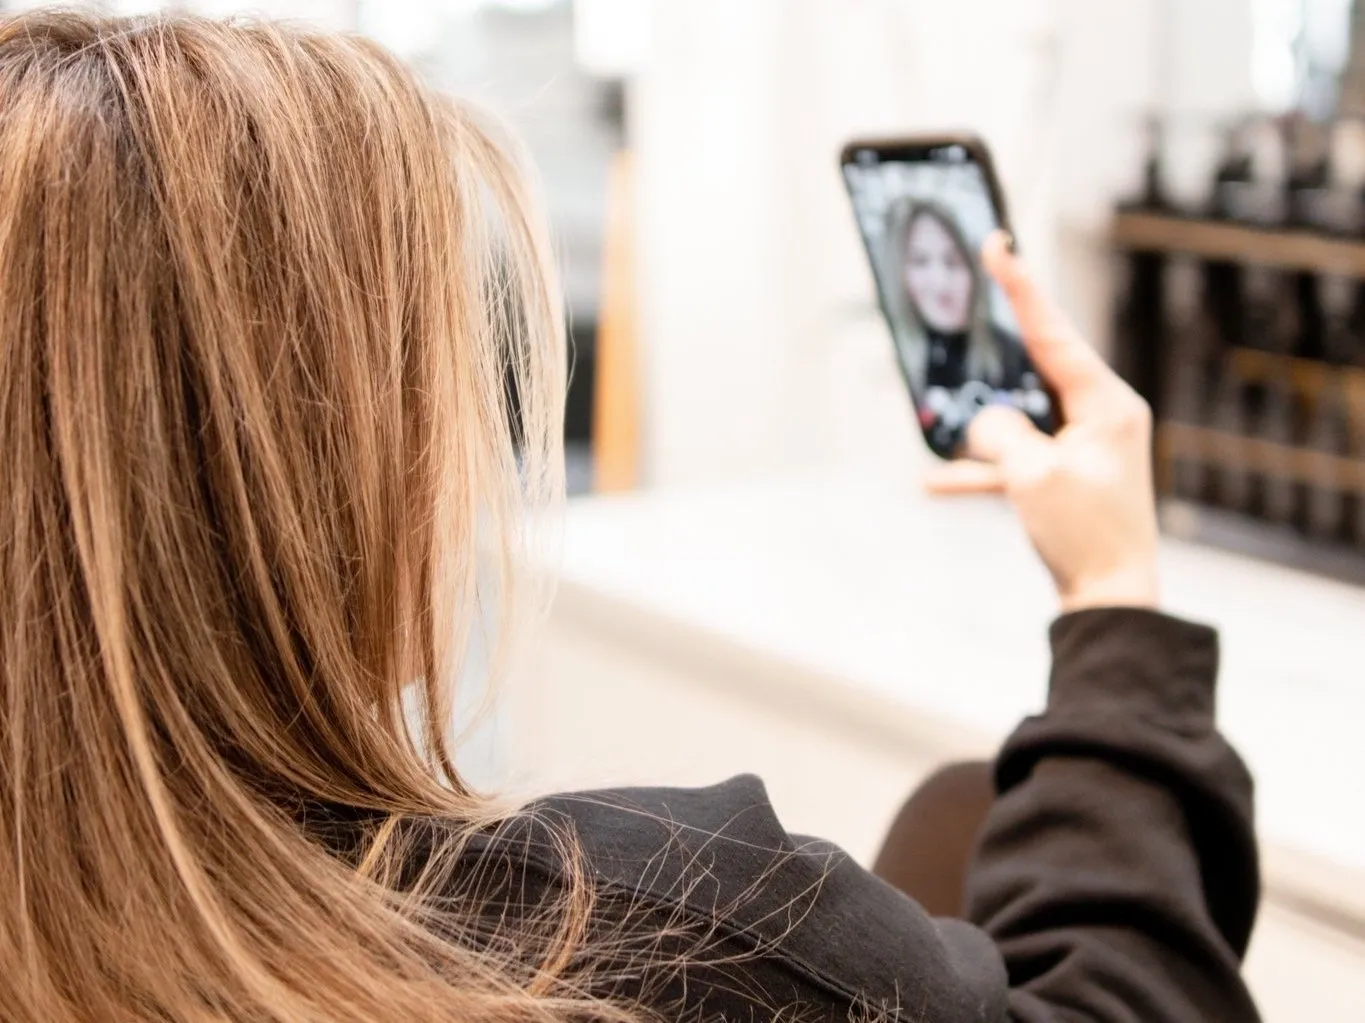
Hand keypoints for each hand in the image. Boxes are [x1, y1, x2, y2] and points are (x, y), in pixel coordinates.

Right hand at [924, 232, 1159, 612]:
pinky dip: (979, 470)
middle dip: (992, 368)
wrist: (1111, 600)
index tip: (999, 243)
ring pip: (1017, 419)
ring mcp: (1084, 448)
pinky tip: (933, 482)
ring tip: (942, 429)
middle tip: (966, 331)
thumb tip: (984, 423)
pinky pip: (1013, 462)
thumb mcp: (1031, 474)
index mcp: (1106, 403)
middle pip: (1033, 372)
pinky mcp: (1066, 479)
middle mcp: (1100, 417)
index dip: (1021, 286)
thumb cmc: (1085, 534)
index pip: (1053, 332)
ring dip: (978, 433)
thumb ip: (998, 432)